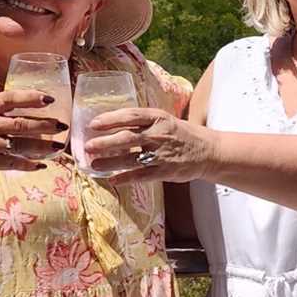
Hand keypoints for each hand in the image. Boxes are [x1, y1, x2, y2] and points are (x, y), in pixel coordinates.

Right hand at [0, 90, 66, 177]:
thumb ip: (8, 109)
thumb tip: (44, 103)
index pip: (10, 99)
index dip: (31, 97)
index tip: (50, 99)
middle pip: (20, 124)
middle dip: (44, 125)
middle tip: (62, 125)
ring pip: (20, 145)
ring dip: (42, 146)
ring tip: (58, 146)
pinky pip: (14, 163)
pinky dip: (30, 165)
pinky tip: (42, 164)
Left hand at [83, 108, 213, 185]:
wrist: (208, 151)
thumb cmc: (181, 134)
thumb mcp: (165, 120)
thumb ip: (143, 122)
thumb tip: (112, 124)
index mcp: (158, 118)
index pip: (130, 115)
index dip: (110, 119)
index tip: (93, 124)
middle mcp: (159, 134)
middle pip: (127, 138)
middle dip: (105, 143)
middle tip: (88, 146)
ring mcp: (162, 154)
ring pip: (131, 159)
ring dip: (110, 163)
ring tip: (93, 165)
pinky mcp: (165, 171)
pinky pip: (142, 176)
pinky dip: (126, 178)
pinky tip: (113, 180)